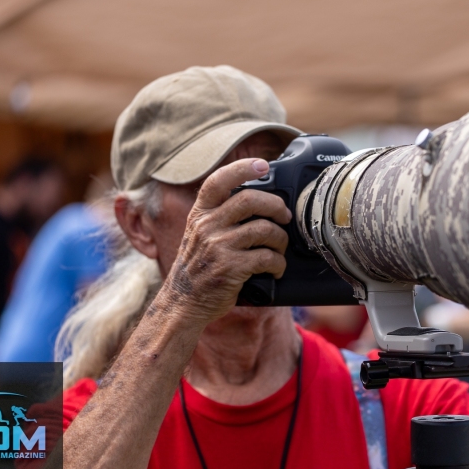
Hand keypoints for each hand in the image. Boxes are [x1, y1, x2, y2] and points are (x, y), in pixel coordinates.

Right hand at [156, 158, 291, 325]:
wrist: (183, 304)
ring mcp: (218, 247)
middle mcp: (207, 227)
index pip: (218, 181)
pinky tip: (276, 269)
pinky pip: (267, 257)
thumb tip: (258, 201)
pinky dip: (278, 264)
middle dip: (276, 206)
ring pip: (264, 229)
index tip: (263, 164)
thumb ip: (219, 216)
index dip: (242, 168)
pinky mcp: (231, 268)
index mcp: (199, 215)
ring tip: (280, 249)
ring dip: (281, 239)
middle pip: (250, 200)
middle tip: (285, 216)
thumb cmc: (198, 268)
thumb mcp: (198, 235)